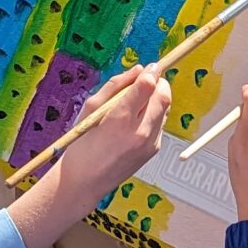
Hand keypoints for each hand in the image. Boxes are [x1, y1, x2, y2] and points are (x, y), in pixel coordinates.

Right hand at [57, 66, 172, 191]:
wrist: (85, 181)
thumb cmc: (82, 142)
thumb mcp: (90, 108)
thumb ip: (116, 85)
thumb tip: (139, 69)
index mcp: (119, 120)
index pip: (147, 87)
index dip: (151, 72)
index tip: (150, 67)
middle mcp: (140, 132)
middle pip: (164, 96)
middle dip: (160, 83)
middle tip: (148, 79)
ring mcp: (149, 143)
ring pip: (166, 109)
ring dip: (157, 99)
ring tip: (138, 101)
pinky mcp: (153, 150)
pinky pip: (160, 124)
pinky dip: (153, 115)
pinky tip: (136, 120)